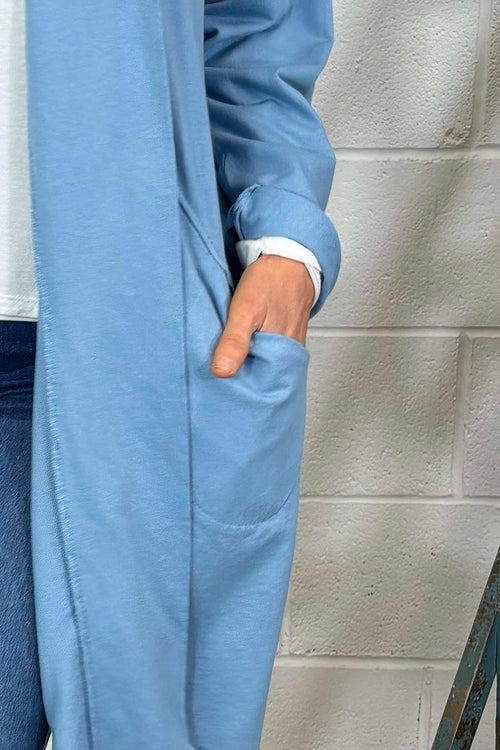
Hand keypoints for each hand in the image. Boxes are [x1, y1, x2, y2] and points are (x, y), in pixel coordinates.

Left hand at [211, 254, 314, 377]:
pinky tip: (238, 345)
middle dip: (238, 380)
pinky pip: (265, 354)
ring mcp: (286, 350)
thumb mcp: (246, 308)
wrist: (289, 260)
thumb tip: (222, 372)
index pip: (257, 389)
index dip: (237, 390)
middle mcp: (287, 358)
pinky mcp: (282, 340)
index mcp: (282, 357)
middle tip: (217, 371)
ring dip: (243, 365)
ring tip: (225, 360)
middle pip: (259, 380)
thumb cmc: (271, 281)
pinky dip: (250, 352)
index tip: (216, 384)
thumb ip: (235, 341)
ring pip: (261, 367)